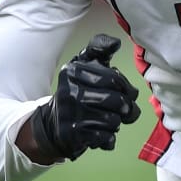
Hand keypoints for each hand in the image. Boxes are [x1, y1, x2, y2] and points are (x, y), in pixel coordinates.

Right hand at [30, 34, 141, 160]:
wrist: (53, 124)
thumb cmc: (77, 91)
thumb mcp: (84, 65)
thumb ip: (98, 49)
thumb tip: (115, 42)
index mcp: (74, 70)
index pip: (115, 79)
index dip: (127, 88)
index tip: (127, 92)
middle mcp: (69, 90)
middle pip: (117, 100)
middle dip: (127, 108)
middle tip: (124, 110)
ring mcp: (70, 113)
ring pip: (112, 120)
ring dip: (116, 123)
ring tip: (109, 120)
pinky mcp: (72, 134)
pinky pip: (105, 137)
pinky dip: (109, 138)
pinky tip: (102, 134)